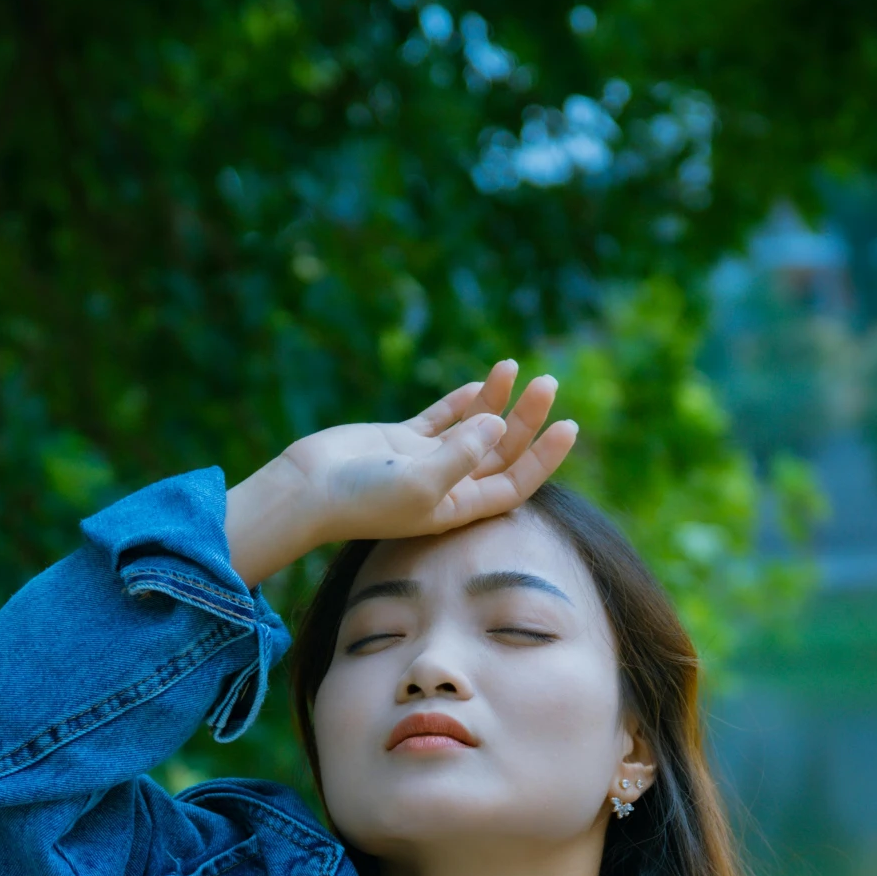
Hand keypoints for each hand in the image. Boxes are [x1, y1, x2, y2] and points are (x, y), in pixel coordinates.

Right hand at [224, 360, 576, 586]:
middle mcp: (448, 486)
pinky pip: (442, 418)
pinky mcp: (402, 440)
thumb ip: (462, 455)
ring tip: (513, 366)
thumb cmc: (363, 499)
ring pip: (474, 428)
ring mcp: (425, 461)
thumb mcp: (421, 483)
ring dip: (496, 400)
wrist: (307, 489)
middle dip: (526, 417)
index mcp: (458, 509)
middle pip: (501, 450)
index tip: (568, 425)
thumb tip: (499, 423)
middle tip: (547, 383)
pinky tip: (483, 382)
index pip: (515, 482)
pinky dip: (462, 401)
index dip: (545, 457)